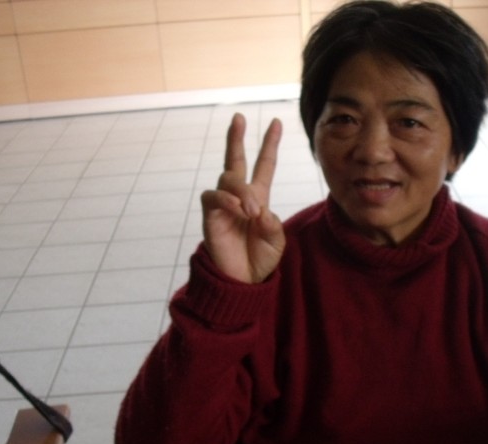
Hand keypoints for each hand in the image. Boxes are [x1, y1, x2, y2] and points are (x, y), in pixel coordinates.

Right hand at [201, 113, 284, 283]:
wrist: (243, 280)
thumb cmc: (260, 260)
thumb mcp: (276, 241)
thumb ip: (272, 224)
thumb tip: (258, 209)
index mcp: (258, 199)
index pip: (264, 165)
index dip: (269, 145)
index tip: (277, 123)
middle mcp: (239, 197)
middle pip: (235, 160)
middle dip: (236, 138)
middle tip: (239, 118)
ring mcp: (223, 205)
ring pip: (228, 178)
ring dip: (242, 191)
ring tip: (251, 210)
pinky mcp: (211, 216)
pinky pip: (214, 197)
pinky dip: (227, 200)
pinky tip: (238, 210)